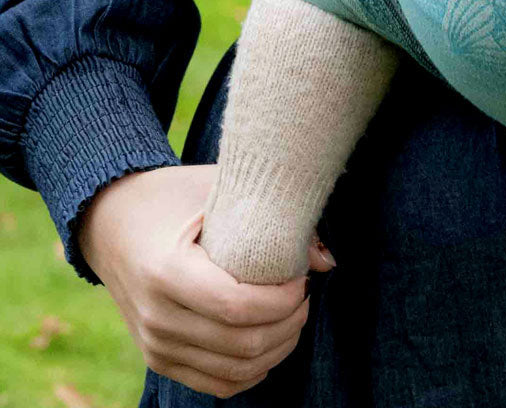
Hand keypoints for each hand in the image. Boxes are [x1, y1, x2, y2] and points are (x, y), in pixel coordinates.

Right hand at [78, 164, 334, 398]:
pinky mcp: (160, 360)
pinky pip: (218, 384)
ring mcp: (155, 345)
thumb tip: (326, 261)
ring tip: (293, 315)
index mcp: (166, 271)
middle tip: (305, 294)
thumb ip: (272, 221)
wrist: (111, 223)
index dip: (282, 300)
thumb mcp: (217, 190)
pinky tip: (272, 341)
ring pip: (236, 370)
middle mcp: (157, 317)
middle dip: (288, 323)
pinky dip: (254, 370)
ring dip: (277, 348)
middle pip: (242, 344)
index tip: (302, 278)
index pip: (237, 307)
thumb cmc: (173, 196)